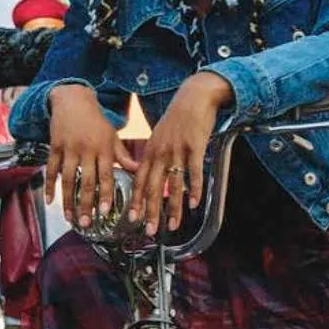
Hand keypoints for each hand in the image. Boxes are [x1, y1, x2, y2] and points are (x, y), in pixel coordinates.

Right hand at [46, 85, 134, 229]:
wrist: (72, 99)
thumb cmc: (95, 121)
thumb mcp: (112, 136)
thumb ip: (123, 156)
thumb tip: (139, 171)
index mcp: (103, 148)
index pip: (106, 175)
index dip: (105, 194)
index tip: (104, 211)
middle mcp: (86, 150)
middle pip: (86, 181)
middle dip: (86, 204)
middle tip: (86, 223)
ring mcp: (69, 148)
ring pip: (67, 179)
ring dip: (68, 200)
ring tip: (69, 217)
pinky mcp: (54, 146)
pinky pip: (51, 169)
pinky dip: (49, 186)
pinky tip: (50, 201)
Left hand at [130, 72, 232, 233]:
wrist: (193, 97)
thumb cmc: (177, 120)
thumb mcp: (159, 137)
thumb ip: (155, 158)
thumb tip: (151, 177)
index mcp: (150, 152)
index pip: (140, 182)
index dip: (137, 202)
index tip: (133, 219)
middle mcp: (160, 153)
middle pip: (153, 187)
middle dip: (151, 212)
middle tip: (149, 231)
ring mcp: (177, 150)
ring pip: (173, 184)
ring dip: (173, 207)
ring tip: (172, 225)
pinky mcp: (195, 146)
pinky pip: (194, 171)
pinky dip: (194, 189)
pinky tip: (194, 203)